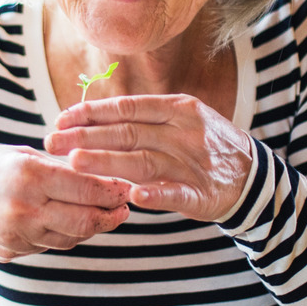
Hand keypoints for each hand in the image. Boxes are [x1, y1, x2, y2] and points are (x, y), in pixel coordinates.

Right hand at [0, 145, 130, 261]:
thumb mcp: (20, 155)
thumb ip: (59, 168)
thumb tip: (100, 177)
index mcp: (29, 175)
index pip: (86, 187)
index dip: (113, 190)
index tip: (127, 187)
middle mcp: (26, 208)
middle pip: (86, 219)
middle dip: (111, 215)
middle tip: (124, 208)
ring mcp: (19, 234)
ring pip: (72, 236)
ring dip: (92, 227)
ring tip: (104, 215)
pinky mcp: (13, 252)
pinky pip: (50, 245)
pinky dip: (65, 235)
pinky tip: (72, 223)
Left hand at [45, 94, 255, 221]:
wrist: (253, 174)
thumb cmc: (203, 145)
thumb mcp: (178, 120)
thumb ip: (141, 120)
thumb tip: (88, 118)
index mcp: (176, 108)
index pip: (126, 108)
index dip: (92, 113)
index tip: (60, 119)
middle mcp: (183, 132)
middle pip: (128, 133)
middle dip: (87, 137)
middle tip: (53, 142)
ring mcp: (193, 163)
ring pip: (144, 162)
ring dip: (109, 163)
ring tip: (76, 164)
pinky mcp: (202, 194)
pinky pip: (176, 194)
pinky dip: (156, 196)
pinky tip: (133, 197)